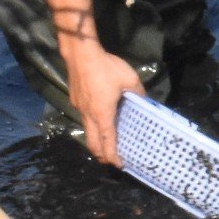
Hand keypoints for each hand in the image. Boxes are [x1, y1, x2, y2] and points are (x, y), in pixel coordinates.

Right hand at [65, 47, 143, 165]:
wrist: (81, 54)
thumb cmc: (107, 67)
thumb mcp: (130, 80)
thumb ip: (138, 94)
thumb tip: (142, 101)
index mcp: (102, 113)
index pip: (108, 141)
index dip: (113, 155)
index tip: (119, 165)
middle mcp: (88, 115)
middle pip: (93, 142)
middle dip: (102, 154)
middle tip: (112, 160)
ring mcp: (79, 108)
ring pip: (87, 132)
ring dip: (96, 141)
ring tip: (106, 144)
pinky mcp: (75, 100)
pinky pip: (84, 120)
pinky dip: (92, 128)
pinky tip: (100, 121)